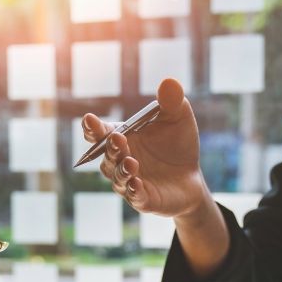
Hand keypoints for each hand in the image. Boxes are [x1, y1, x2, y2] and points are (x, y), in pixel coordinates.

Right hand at [83, 78, 211, 218]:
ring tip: (131, 161)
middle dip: (109, 147)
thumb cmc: (177, 144)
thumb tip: (169, 82)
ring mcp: (128, 181)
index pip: (99, 133)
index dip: (92, 128)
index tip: (90, 120)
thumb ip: (171, 101)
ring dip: (121, 169)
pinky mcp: (143, 200)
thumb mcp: (178, 118)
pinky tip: (137, 183)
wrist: (192, 176)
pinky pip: (134, 196)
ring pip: (117, 177)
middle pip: (106, 155)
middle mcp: (118, 160)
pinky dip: (133, 190)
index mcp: (121, 137)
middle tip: (118, 138)